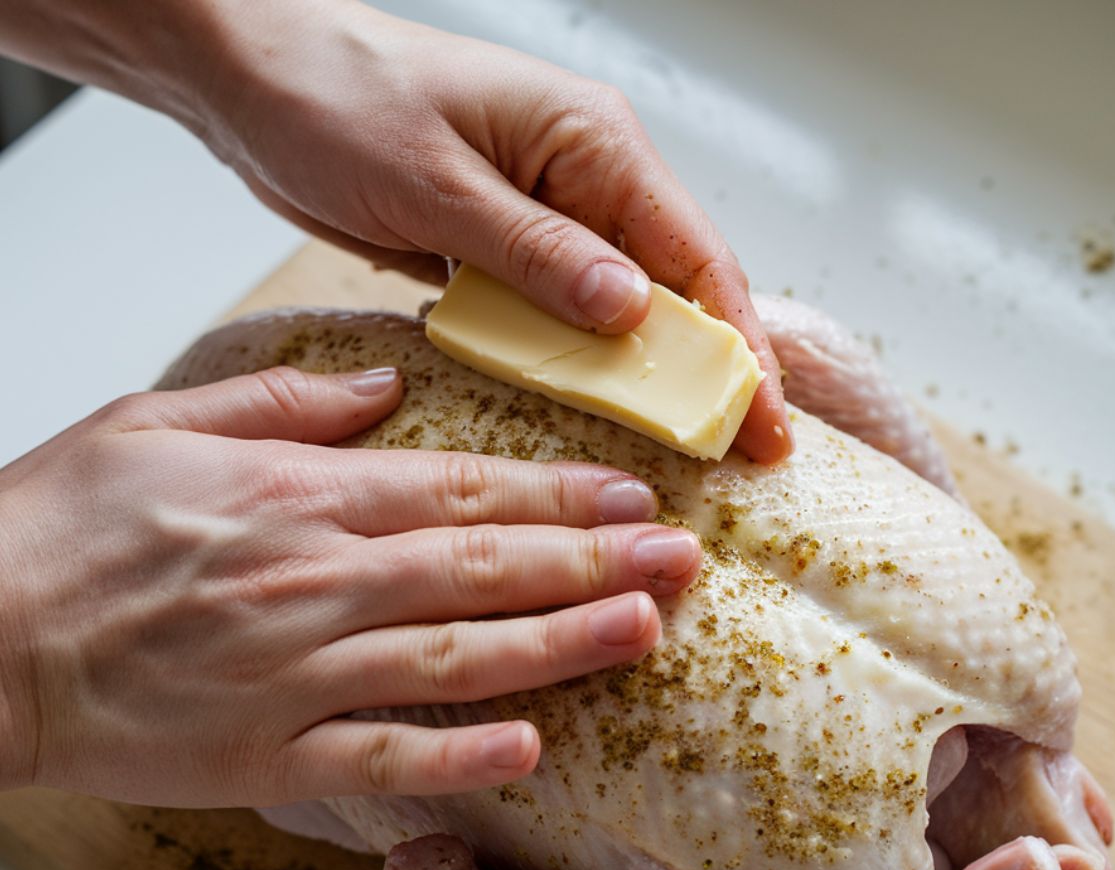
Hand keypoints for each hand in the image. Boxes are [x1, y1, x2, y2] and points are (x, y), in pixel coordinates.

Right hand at [0, 367, 699, 807]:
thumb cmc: (60, 528)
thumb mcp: (161, 422)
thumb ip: (285, 402)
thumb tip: (387, 387)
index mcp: (298, 497)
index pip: (460, 489)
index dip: (558, 492)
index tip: (633, 494)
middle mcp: (314, 581)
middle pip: (482, 568)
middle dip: (592, 560)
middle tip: (680, 558)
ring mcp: (293, 672)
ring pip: (454, 657)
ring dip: (557, 645)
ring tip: (642, 632)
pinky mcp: (262, 754)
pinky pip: (377, 757)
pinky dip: (456, 756)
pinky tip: (529, 748)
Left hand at [189, 2, 789, 462]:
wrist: (259, 82)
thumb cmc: (338, 99)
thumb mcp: (438, 182)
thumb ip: (536, 251)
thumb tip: (630, 311)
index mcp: (590, 141)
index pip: (693, 253)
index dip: (736, 342)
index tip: (762, 416)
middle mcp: (585, 178)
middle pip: (675, 286)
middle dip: (709, 369)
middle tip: (742, 449)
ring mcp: (549, 216)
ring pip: (624, 307)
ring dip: (650, 374)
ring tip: (684, 446)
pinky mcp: (510, 247)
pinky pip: (566, 314)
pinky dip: (585, 361)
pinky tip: (603, 408)